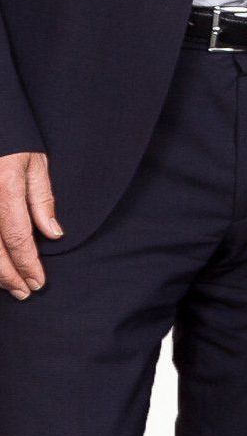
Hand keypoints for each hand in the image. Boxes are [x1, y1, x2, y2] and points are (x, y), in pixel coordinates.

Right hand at [0, 151, 59, 299]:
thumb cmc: (13, 143)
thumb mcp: (35, 164)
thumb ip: (42, 200)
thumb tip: (54, 235)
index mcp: (4, 192)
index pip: (16, 239)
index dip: (28, 264)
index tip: (39, 282)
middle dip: (10, 277)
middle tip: (27, 292)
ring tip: (11, 286)